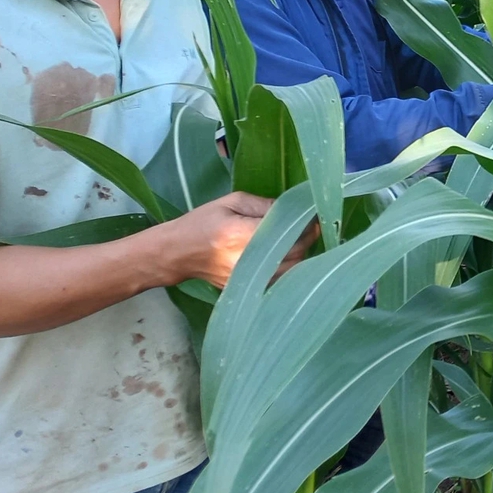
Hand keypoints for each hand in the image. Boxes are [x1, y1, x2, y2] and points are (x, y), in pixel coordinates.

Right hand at [154, 191, 297, 288]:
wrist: (177, 253)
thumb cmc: (203, 222)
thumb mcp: (231, 203)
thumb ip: (263, 205)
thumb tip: (292, 209)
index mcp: (241, 235)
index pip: (287, 232)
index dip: (306, 226)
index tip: (315, 216)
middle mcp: (246, 260)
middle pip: (294, 254)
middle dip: (307, 240)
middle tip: (311, 227)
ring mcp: (247, 279)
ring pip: (290, 272)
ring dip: (301, 256)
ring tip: (300, 241)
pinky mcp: (246, 289)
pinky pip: (278, 281)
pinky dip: (289, 270)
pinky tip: (287, 256)